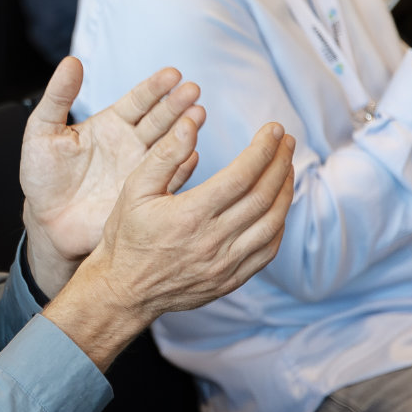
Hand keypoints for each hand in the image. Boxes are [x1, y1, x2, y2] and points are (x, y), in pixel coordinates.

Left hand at [20, 58, 205, 291]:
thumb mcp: (42, 131)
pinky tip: (191, 154)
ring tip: (199, 115)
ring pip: (169, 145)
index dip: (155, 88)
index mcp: (111, 123)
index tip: (172, 74)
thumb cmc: (42, 175)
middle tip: (193, 91)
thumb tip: (71, 61)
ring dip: (185, 130)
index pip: (138, 100)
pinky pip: (167, 180)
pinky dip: (180, 168)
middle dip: (177, 104)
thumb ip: (58, 97)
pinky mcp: (144, 195)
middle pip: (160, 119)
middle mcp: (131, 143)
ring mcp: (140, 169)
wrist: (46, 221)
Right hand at [45, 118, 294, 370]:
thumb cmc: (126, 235)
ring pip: (272, 223)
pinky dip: (279, 224)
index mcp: (190, 215)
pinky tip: (278, 205)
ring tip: (287, 167)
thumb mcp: (135, 188)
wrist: (123, 290)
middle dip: (280, 163)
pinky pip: (267, 251)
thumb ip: (166, 154)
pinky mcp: (230, 280)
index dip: (263, 149)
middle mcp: (213, 241)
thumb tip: (192, 121)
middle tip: (287, 141)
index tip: (273, 130)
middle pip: (263, 196)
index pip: (241, 175)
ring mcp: (225, 264)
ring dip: (286, 191)